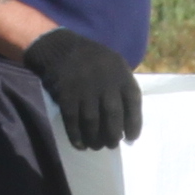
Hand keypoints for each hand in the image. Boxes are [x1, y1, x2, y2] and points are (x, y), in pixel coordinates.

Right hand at [23, 28, 139, 152]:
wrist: (60, 48)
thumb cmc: (92, 59)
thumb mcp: (115, 64)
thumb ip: (123, 87)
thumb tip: (128, 121)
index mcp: (121, 74)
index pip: (133, 103)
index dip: (134, 123)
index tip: (131, 138)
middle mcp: (105, 82)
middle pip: (113, 116)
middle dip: (113, 135)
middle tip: (111, 144)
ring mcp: (85, 90)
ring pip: (92, 122)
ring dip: (95, 139)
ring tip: (96, 146)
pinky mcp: (66, 96)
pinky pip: (72, 121)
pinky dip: (76, 136)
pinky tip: (80, 145)